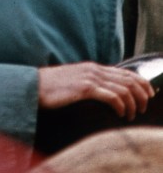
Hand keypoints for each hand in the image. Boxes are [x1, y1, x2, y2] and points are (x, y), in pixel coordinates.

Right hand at [38, 62, 154, 120]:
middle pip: (128, 79)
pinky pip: (111, 96)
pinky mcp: (84, 88)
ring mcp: (89, 78)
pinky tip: (120, 114)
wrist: (34, 86)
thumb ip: (91, 83)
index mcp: (93, 68)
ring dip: (132, 104)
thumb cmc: (53, 88)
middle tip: (142, 109)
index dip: (142, 83)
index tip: (150, 94)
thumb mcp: (75, 82)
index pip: (126, 72)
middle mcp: (94, 70)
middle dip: (141, 95)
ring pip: (123, 88)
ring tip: (131, 115)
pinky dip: (120, 105)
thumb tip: (106, 93)